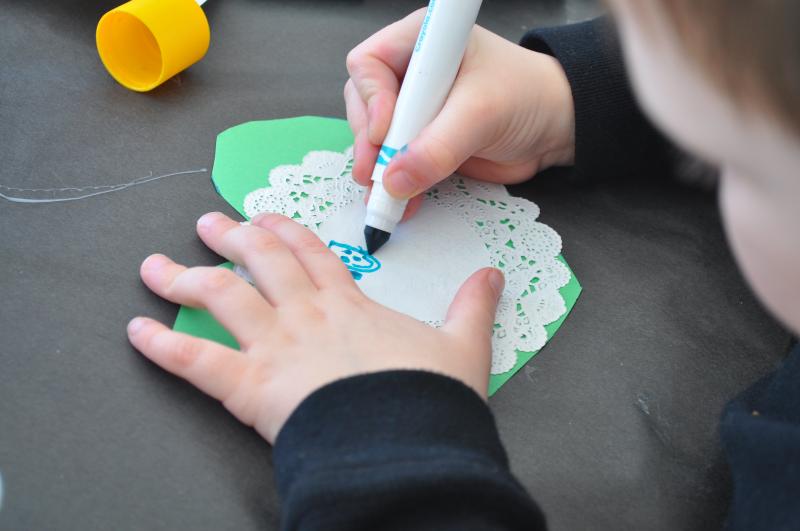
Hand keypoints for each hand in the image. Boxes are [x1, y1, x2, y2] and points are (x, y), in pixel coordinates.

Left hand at [127, 212, 503, 442]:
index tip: (265, 216)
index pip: (311, 253)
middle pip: (259, 260)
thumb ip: (473, 306)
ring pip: (219, 296)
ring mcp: (274, 346)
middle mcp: (305, 314)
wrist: (403, 442)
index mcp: (348, 304)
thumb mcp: (462, 346)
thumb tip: (493, 275)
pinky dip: (163, 346)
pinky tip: (138, 331)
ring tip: (154, 264)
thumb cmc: (427, 397)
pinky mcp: (250, 387)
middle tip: (207, 223)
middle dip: (230, 237)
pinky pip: (197, 361)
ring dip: (183, 277)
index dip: (285, 230)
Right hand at [344, 9, 574, 208]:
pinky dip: (395, 185)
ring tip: (385, 197)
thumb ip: (437, 148)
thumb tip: (394, 180)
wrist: (557, 128)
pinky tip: (401, 204)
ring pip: (375, 138)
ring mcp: (415, 109)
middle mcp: (411, 73)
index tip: (386, 133)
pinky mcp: (423, 142)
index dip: (371, 100)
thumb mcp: (480, 115)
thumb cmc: (528, 96)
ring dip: (378, 169)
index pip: (369, 64)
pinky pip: (396, 164)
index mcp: (421, 43)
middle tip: (377, 174)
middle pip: (363, 104)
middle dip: (369, 142)